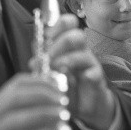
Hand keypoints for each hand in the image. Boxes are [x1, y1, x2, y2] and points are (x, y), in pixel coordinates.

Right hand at [0, 75, 64, 129]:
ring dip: (43, 115)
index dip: (41, 81)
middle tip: (64, 99)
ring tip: (62, 115)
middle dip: (44, 95)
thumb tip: (48, 99)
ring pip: (18, 119)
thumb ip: (17, 109)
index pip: (17, 83)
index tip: (60, 84)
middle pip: (18, 97)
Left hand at [46, 14, 115, 129]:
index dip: (58, 25)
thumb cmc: (67, 84)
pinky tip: (75, 81)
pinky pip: (94, 73)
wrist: (83, 105)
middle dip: (59, 44)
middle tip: (48, 58)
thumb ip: (44, 63)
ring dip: (68, 59)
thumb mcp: (52, 71)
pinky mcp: (96, 79)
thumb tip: (34, 61)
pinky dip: (86, 75)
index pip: (67, 24)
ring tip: (57, 69)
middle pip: (76, 35)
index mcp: (68, 45)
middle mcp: (81, 51)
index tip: (46, 36)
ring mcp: (90, 64)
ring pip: (83, 53)